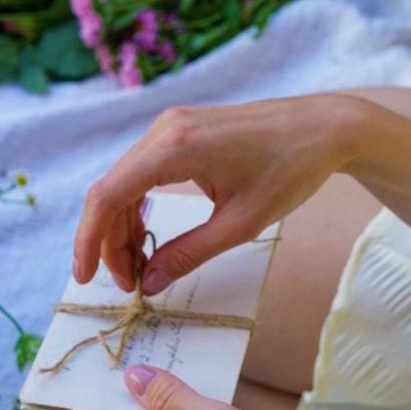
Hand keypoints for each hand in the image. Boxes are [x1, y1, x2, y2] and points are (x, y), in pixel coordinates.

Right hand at [73, 94, 361, 295]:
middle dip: (111, 241)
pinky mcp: (183, 130)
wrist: (326, 128)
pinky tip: (149, 238)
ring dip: (124, 226)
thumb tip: (150, 283)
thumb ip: (189, 254)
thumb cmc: (291, 170)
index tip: (85, 278)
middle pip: (112, 191)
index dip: (89, 241)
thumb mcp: (241, 224)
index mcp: (174, 146)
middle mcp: (164, 129)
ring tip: (140, 269)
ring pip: (126, 182)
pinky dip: (141, 206)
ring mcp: (172, 126)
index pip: (108, 196)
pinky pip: (146, 171)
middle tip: (129, 284)